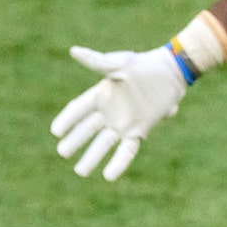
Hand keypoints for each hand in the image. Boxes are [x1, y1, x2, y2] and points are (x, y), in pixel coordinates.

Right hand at [49, 45, 186, 180]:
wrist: (171, 74)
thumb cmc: (144, 65)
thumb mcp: (121, 63)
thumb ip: (98, 62)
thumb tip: (74, 51)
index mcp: (101, 95)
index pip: (78, 109)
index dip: (67, 120)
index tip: (56, 131)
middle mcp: (109, 112)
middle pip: (87, 129)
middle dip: (75, 141)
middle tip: (62, 152)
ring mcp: (124, 123)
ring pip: (103, 144)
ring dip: (92, 157)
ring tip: (80, 172)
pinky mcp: (139, 131)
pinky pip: (127, 150)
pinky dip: (119, 162)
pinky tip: (109, 175)